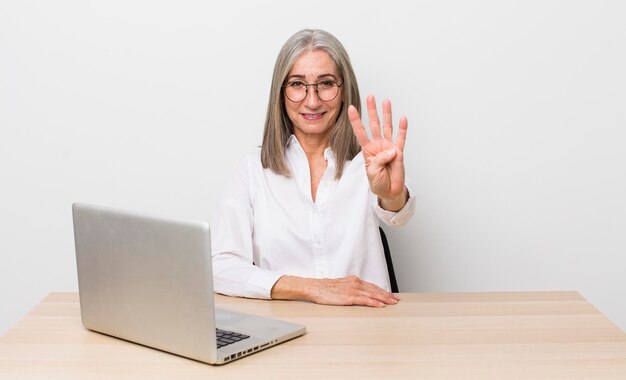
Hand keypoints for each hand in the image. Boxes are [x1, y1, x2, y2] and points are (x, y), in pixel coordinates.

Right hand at [271, 275, 399, 306]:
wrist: (313, 287)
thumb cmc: (324, 289)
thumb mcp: (340, 286)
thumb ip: (350, 289)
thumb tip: (358, 294)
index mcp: (353, 280)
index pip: (372, 286)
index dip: (383, 291)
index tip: (391, 295)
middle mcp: (355, 283)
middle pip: (375, 289)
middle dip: (387, 295)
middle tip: (397, 300)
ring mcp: (352, 289)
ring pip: (372, 294)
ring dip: (384, 298)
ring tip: (392, 303)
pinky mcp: (348, 296)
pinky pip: (364, 300)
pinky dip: (374, 302)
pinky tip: (380, 305)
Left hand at [348, 96, 407, 209]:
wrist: (389, 190)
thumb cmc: (378, 182)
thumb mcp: (372, 172)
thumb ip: (380, 160)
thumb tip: (393, 150)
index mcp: (367, 149)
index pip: (360, 132)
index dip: (356, 120)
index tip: (351, 108)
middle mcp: (378, 145)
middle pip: (374, 124)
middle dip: (372, 110)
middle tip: (370, 97)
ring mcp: (389, 147)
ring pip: (387, 127)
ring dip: (387, 114)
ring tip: (386, 101)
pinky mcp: (399, 152)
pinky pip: (401, 138)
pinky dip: (402, 128)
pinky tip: (402, 118)